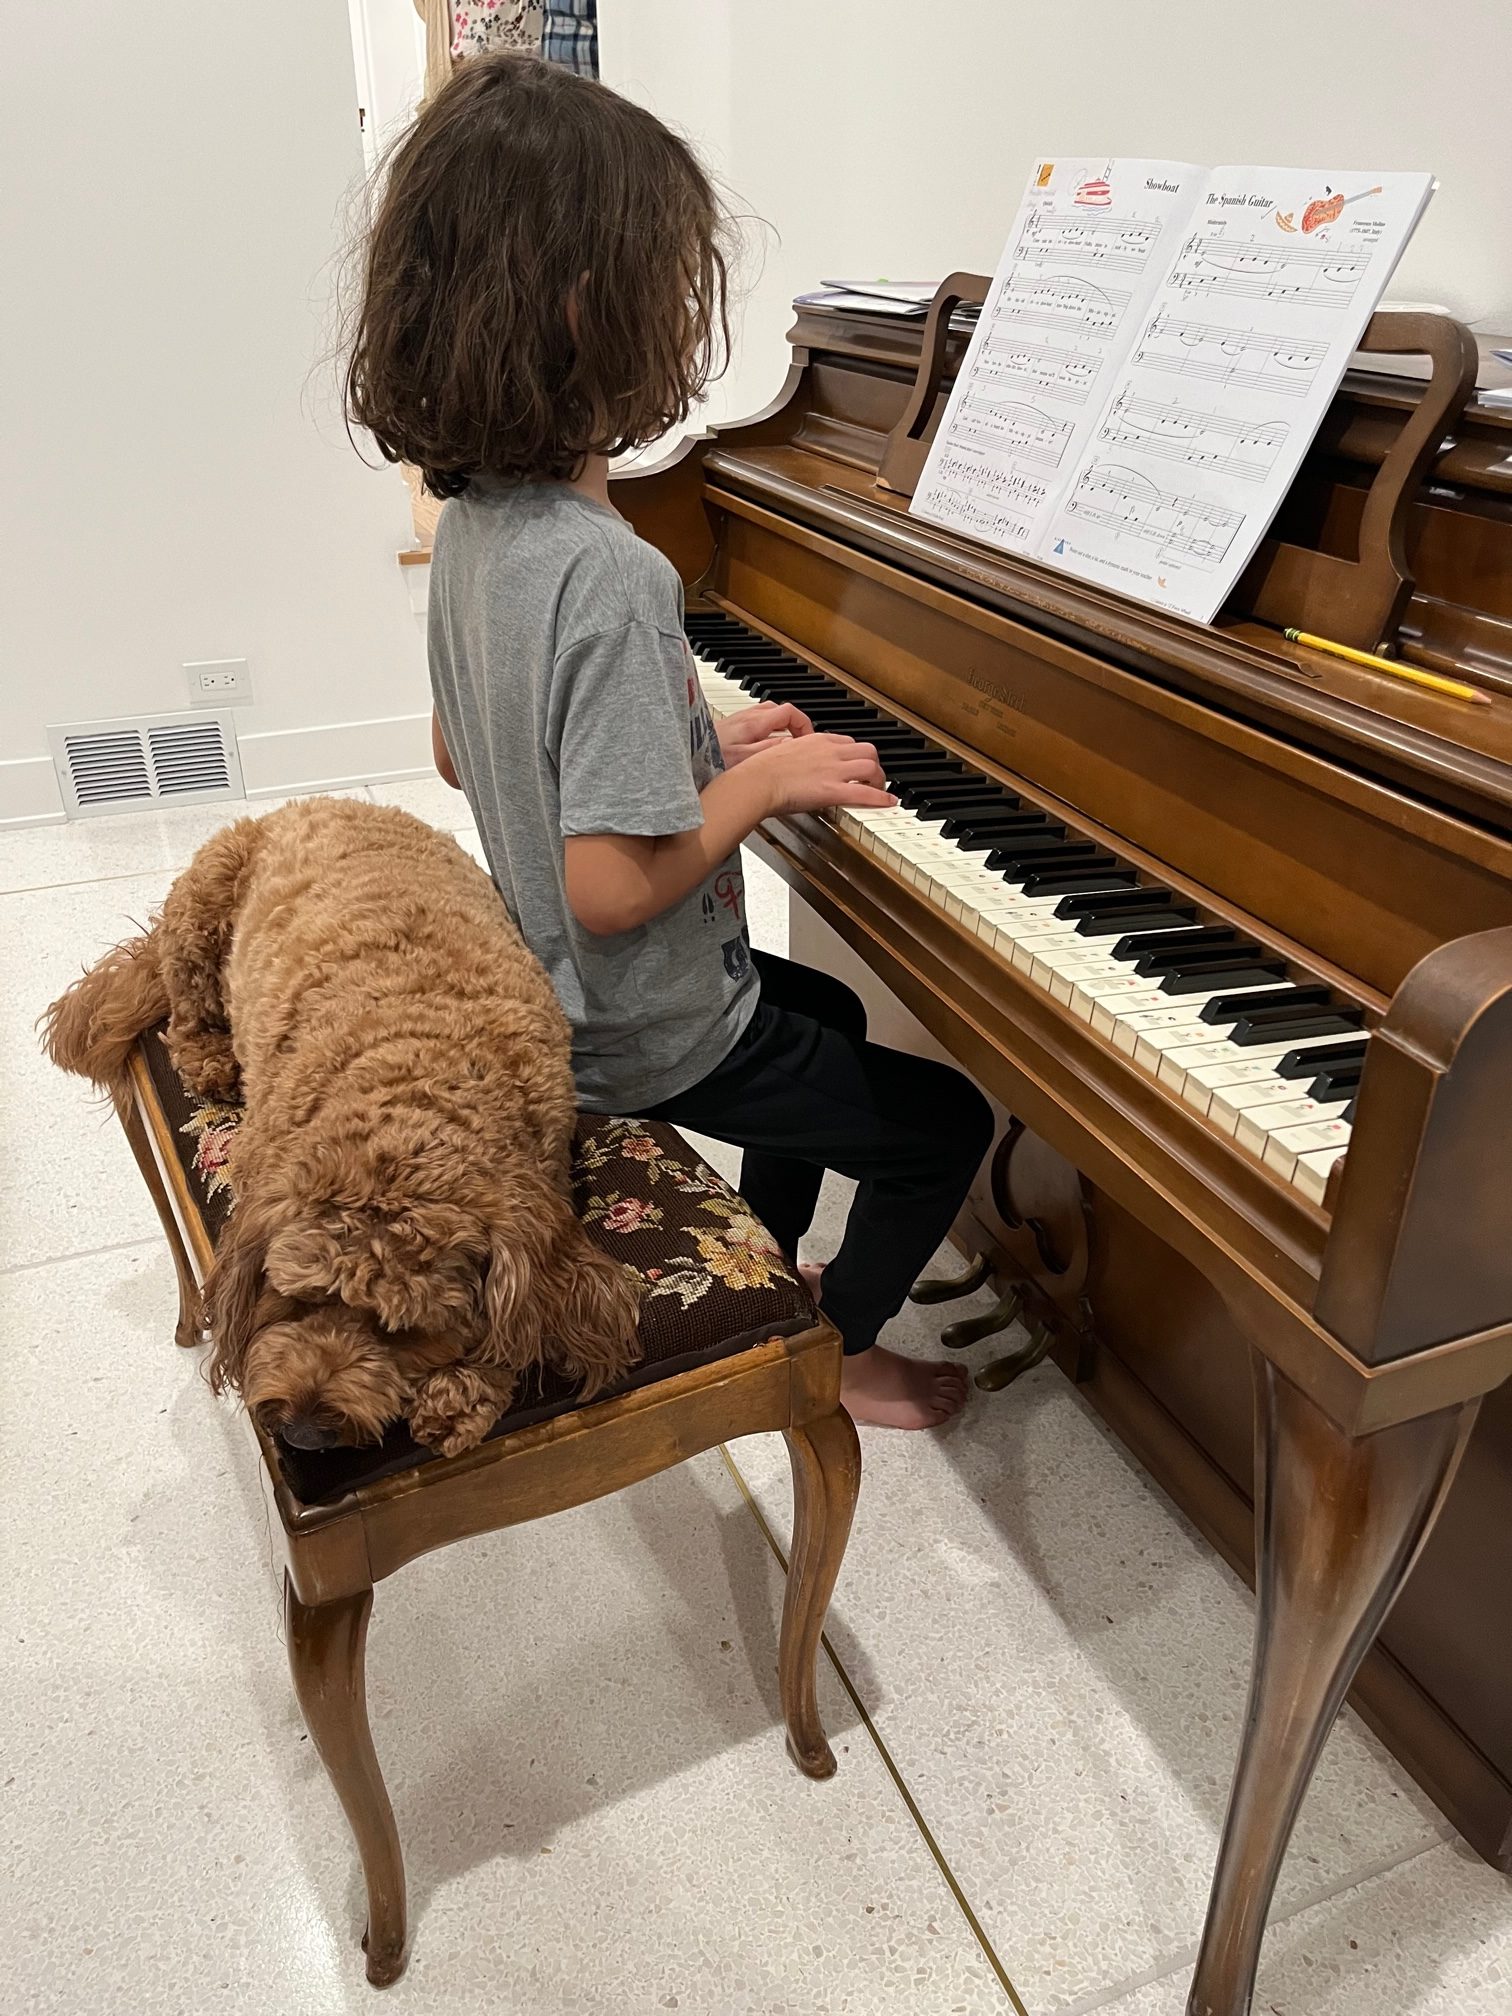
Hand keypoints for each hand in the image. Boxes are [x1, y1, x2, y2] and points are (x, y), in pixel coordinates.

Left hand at [716, 700, 813, 764]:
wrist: (683, 760)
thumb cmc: (709, 761)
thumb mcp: (746, 759)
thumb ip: (771, 748)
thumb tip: (792, 742)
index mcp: (754, 723)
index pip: (789, 712)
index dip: (804, 724)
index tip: (809, 739)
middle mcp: (745, 717)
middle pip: (778, 710)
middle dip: (793, 723)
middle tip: (799, 740)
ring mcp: (736, 721)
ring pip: (766, 715)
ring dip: (778, 725)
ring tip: (783, 743)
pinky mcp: (727, 728)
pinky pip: (753, 722)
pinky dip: (764, 729)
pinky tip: (761, 746)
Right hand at [748, 732, 895, 816]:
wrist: (758, 781)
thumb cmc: (762, 771)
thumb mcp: (782, 752)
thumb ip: (796, 755)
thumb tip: (797, 763)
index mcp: (816, 740)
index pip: (847, 742)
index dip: (854, 755)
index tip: (854, 764)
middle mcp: (829, 751)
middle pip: (866, 750)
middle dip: (873, 764)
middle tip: (872, 777)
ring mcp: (833, 770)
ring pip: (871, 767)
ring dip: (879, 780)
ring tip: (879, 790)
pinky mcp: (833, 790)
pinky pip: (865, 792)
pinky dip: (881, 798)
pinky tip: (888, 803)